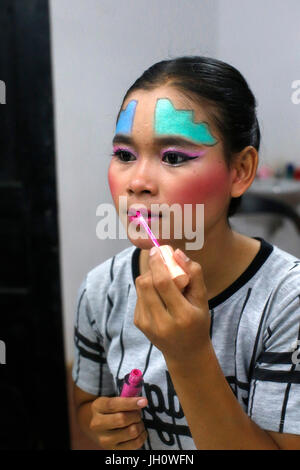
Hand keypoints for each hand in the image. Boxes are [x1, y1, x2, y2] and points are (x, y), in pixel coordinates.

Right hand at [89, 396, 147, 449]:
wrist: (97, 428)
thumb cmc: (109, 410)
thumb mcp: (111, 400)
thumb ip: (125, 398)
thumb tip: (142, 401)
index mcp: (97, 407)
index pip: (113, 404)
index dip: (130, 403)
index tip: (144, 401)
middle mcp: (98, 425)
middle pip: (122, 419)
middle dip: (135, 415)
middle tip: (137, 413)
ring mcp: (105, 440)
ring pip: (131, 432)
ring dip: (139, 425)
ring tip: (137, 422)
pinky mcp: (114, 450)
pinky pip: (135, 444)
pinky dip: (142, 435)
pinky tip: (140, 430)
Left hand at [134, 246, 210, 363]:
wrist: (186, 352)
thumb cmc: (197, 321)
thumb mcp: (203, 299)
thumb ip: (194, 273)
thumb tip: (176, 252)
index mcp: (183, 316)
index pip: (163, 284)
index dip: (157, 263)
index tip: (157, 250)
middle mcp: (163, 323)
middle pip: (146, 284)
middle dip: (152, 268)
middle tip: (161, 262)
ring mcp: (148, 325)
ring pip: (140, 288)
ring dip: (149, 278)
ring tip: (162, 282)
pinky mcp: (139, 323)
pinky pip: (139, 296)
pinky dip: (147, 289)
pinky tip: (158, 296)